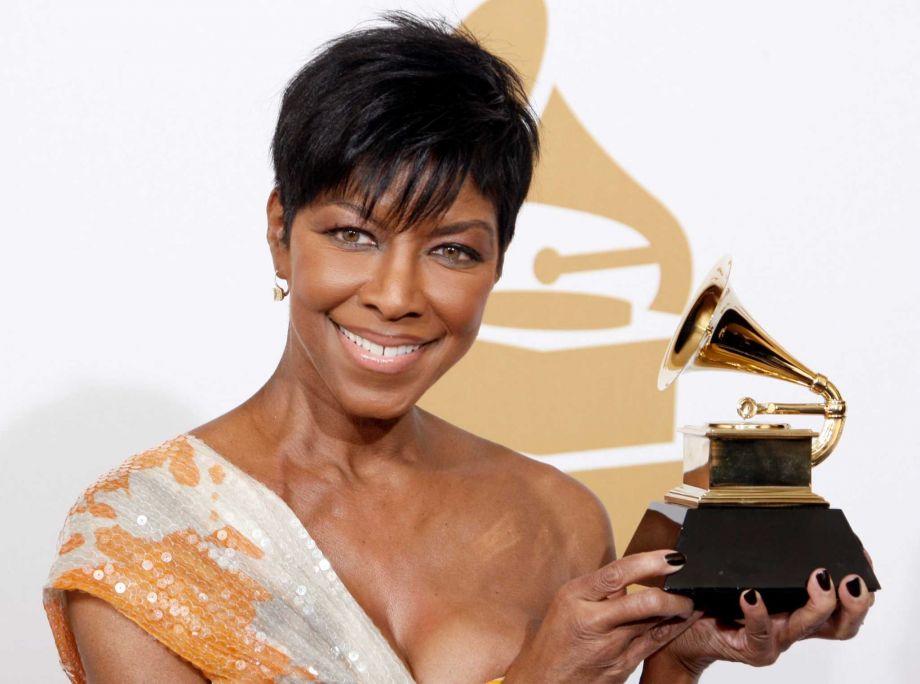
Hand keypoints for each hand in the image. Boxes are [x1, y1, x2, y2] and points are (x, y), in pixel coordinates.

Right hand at [504, 551, 702, 683]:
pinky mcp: (622, 667)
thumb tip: (633, 575)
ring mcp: (610, 648)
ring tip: (691, 600)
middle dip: (675, 595)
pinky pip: (654, 644)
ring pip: (655, 624)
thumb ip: (599, 589)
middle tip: (689, 586)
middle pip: (645, 604)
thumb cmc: (555, 640)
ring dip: (678, 611)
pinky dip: (671, 630)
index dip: (650, 563)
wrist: (544, 683)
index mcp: (576, 597)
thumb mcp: (566, 603)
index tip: (673, 557)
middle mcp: (594, 622)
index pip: (618, 574)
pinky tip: (682, 621)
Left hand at [645, 567, 874, 679]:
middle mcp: (791, 623)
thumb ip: (755, 546)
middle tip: (853, 579)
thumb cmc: (710, 593)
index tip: (862, 556)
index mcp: (796, 605)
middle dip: (853, 603)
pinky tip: (752, 595)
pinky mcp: (747, 647)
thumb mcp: (739, 566)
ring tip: (818, 580)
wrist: (679, 626)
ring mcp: (773, 638)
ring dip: (818, 604)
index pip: (840, 601)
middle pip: (839, 624)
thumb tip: (762, 505)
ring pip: (806, 627)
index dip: (858, 583)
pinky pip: (760, 634)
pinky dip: (758, 613)